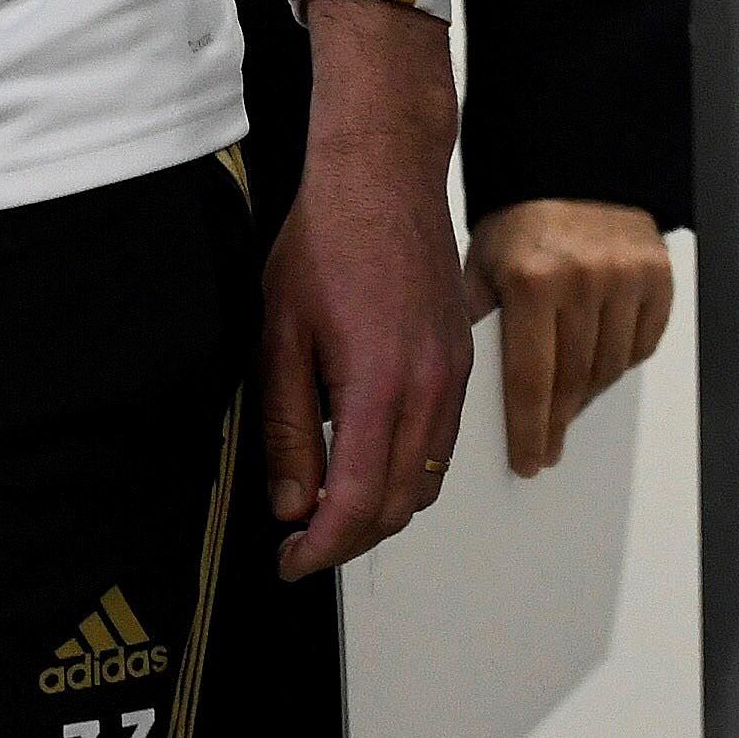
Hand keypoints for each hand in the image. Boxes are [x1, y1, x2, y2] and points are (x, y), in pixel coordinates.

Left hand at [258, 0, 467, 580]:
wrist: (382, 176)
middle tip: (299, 544)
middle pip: (396, 507)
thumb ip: (284, 428)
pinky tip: (362, 460)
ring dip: (377, 511)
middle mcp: (428, 390)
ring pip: (422, 483)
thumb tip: (291, 502)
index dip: (319, 547)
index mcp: (379, 386)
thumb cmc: (326, 240)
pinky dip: (403, 473)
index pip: (355, 503)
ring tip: (324, 507)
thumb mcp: (279, 336)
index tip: (289, 561)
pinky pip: (439, 447)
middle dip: (347, 539)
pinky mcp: (459, 364)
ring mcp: (452, 379)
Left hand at [469, 199, 672, 477]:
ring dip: (587, 395)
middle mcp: (584, 279)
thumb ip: (475, 322)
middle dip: (556, 422)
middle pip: (573, 381)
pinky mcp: (658, 276)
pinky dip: (619, 363)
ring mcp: (627, 278)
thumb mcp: (481, 263)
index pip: (530, 379)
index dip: (529, 430)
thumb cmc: (519, 218)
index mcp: (533, 279)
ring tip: (566, 408)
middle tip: (545, 448)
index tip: (528, 461)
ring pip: (609, 368)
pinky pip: (641, 344)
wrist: (573, 163)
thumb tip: (464, 391)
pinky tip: (598, 369)